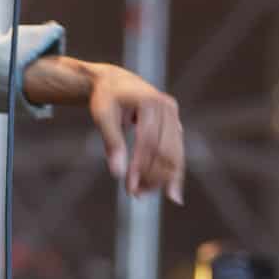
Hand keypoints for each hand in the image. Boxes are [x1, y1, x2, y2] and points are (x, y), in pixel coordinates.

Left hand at [86, 64, 183, 202]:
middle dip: (152, 176)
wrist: (116, 81)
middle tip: (136, 196)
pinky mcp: (175, 123)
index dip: (140, 167)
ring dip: (162, 178)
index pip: (148, 141)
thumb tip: (118, 173)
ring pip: (174, 153)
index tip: (130, 188)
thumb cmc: (106, 98)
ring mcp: (174, 114)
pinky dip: (170, 171)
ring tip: (144, 195)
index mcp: (149, 102)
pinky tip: (168, 191)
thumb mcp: (103, 117)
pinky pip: (176, 150)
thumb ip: (112, 143)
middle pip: (165, 150)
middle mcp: (167, 107)